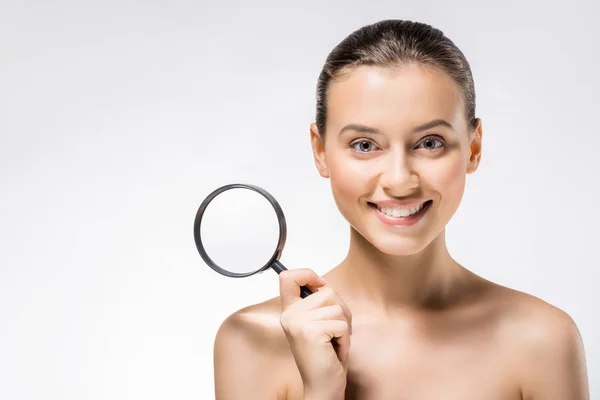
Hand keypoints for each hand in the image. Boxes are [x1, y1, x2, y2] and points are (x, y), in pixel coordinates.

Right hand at [279, 268, 351, 398]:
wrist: (322, 386)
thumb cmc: (324, 357)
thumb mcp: (319, 323)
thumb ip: (318, 303)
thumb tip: (324, 284)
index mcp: (290, 311)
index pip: (288, 277)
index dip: (307, 273)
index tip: (320, 284)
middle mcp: (290, 315)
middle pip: (327, 291)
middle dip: (341, 311)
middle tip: (334, 333)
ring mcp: (298, 322)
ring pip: (338, 308)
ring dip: (344, 328)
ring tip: (333, 343)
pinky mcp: (311, 331)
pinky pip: (342, 324)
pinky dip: (345, 340)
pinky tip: (335, 352)